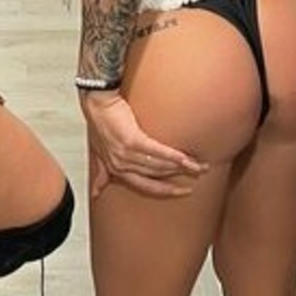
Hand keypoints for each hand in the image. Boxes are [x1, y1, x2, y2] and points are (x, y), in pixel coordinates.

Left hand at [79, 91, 210, 200]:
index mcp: (117, 170)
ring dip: (183, 167)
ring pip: (161, 165)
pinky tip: (188, 160)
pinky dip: (175, 157)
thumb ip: (100, 173)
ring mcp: (127, 154)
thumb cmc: (99, 124)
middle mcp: (122, 166)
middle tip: (196, 179)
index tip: (182, 191)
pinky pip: (158, 152)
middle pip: (157, 176)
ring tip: (199, 166)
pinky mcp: (133, 140)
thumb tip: (95, 193)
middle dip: (178, 180)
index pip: (145, 186)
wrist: (97, 102)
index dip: (165, 191)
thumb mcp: (97, 153)